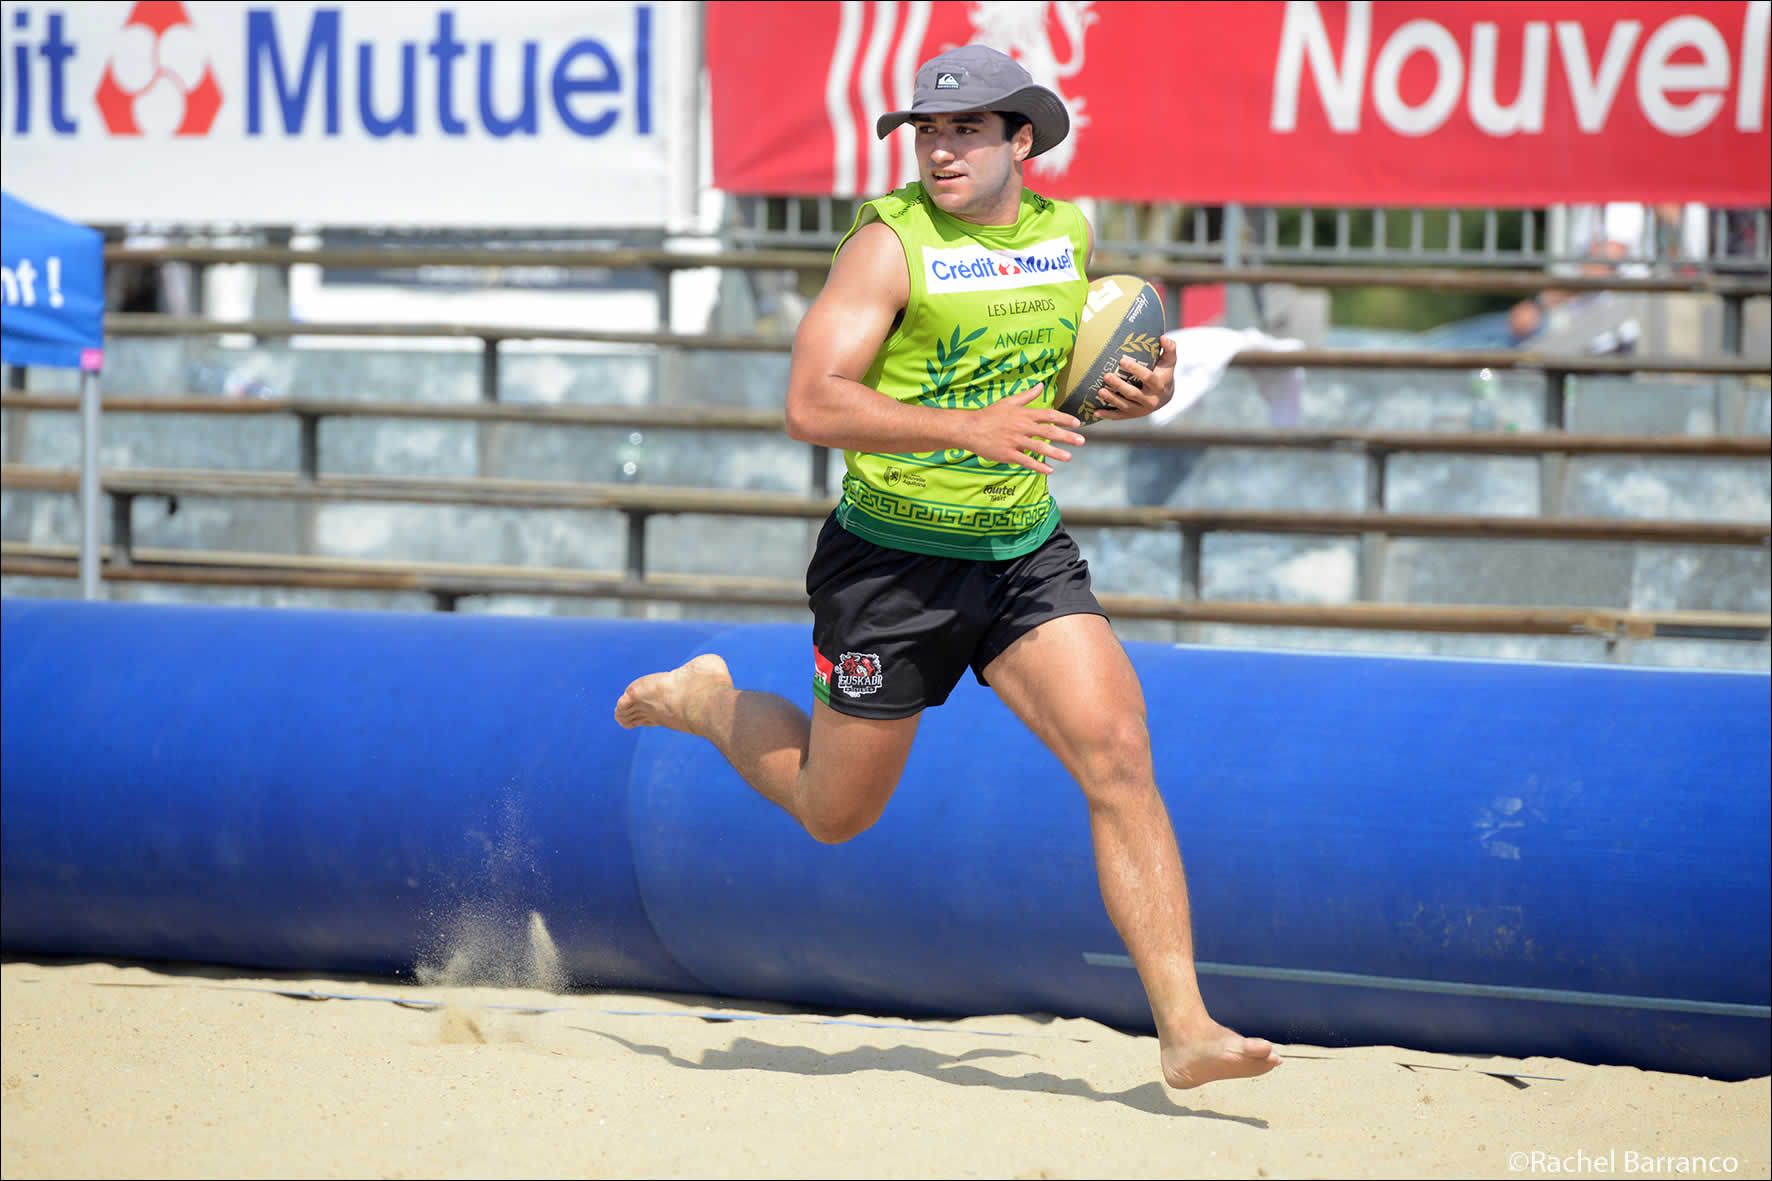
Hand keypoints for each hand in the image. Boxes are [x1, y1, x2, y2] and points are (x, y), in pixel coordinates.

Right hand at [963, 384, 1084, 474]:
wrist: (970, 428)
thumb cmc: (990, 414)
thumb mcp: (1009, 401)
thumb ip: (1027, 395)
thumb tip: (1041, 385)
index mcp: (1024, 414)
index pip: (1049, 415)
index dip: (1064, 419)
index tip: (1077, 424)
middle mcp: (1022, 427)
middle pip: (1049, 432)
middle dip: (1067, 437)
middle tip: (1081, 441)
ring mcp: (1015, 441)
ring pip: (1040, 447)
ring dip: (1056, 453)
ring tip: (1069, 457)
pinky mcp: (1008, 454)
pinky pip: (1026, 461)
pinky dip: (1038, 466)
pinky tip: (1049, 470)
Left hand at [1092, 336, 1176, 420]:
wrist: (1165, 396)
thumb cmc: (1163, 373)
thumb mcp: (1169, 361)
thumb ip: (1169, 348)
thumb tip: (1163, 338)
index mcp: (1159, 386)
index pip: (1147, 377)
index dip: (1135, 369)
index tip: (1122, 360)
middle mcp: (1151, 400)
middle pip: (1133, 393)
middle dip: (1119, 386)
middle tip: (1106, 376)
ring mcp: (1141, 410)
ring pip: (1125, 406)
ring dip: (1111, 399)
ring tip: (1099, 391)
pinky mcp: (1133, 415)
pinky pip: (1119, 416)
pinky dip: (1107, 415)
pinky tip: (1095, 412)